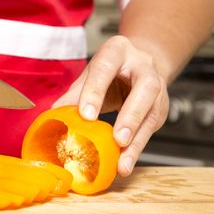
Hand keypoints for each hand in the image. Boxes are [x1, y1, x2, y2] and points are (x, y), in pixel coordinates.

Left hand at [53, 35, 168, 176]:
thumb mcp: (91, 74)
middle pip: (145, 87)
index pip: (106, 67)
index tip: (86, 115)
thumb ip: (75, 93)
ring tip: (123, 162)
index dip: (96, 91)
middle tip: (118, 139)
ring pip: (152, 112)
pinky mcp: (161, 108)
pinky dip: (137, 147)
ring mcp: (158, 87)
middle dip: (132, 114)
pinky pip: (151, 129)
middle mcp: (144, 66)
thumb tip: (52, 115)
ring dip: (137, 140)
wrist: (140, 63)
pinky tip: (126, 162)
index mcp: (118, 51)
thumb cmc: (111, 69)